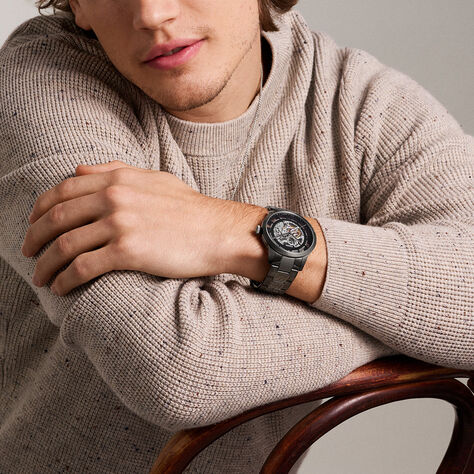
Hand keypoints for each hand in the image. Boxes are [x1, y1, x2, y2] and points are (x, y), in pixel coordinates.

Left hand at [21, 160, 236, 295]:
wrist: (218, 231)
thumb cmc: (189, 208)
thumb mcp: (154, 178)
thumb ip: (114, 171)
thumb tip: (78, 170)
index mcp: (118, 180)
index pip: (63, 191)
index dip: (40, 209)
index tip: (32, 224)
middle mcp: (114, 199)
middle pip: (57, 218)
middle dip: (35, 238)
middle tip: (27, 253)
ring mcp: (120, 224)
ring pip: (65, 245)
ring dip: (46, 265)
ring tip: (41, 278)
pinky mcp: (128, 252)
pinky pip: (83, 267)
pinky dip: (65, 279)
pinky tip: (60, 287)